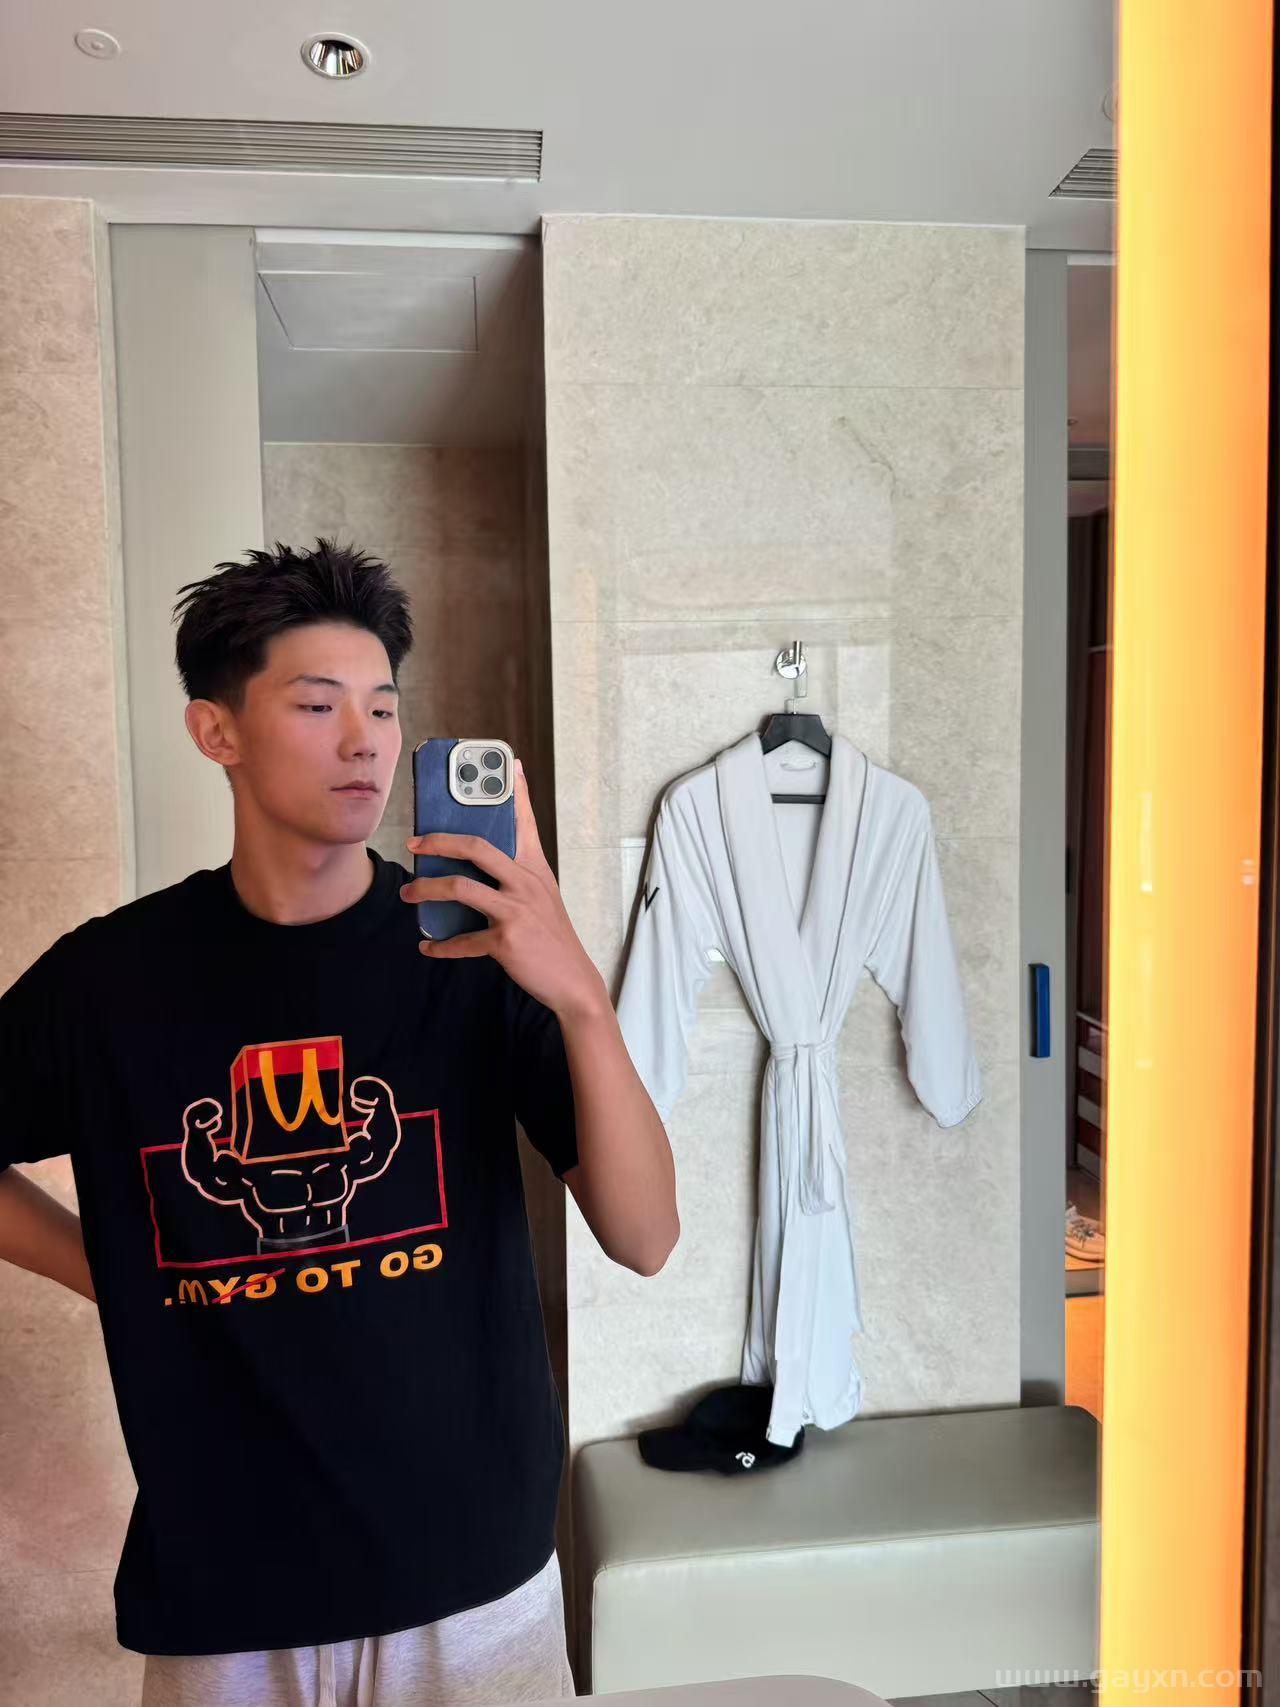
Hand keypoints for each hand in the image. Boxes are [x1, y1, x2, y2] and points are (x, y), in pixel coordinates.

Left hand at [399, 760, 608, 1022]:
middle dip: (439, 840)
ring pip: (461, 888)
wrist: (572, 980)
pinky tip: (428, 946)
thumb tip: (482, 854)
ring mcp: (516, 910)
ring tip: (409, 894)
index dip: (516, 791)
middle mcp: (526, 883)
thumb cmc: (551, 935)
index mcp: (534, 868)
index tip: (508, 763)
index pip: (524, 820)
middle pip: (476, 847)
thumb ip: (519, 870)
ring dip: (427, 890)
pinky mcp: (506, 941)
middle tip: (414, 843)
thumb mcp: (543, 894)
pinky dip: (442, 946)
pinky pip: (464, 940)